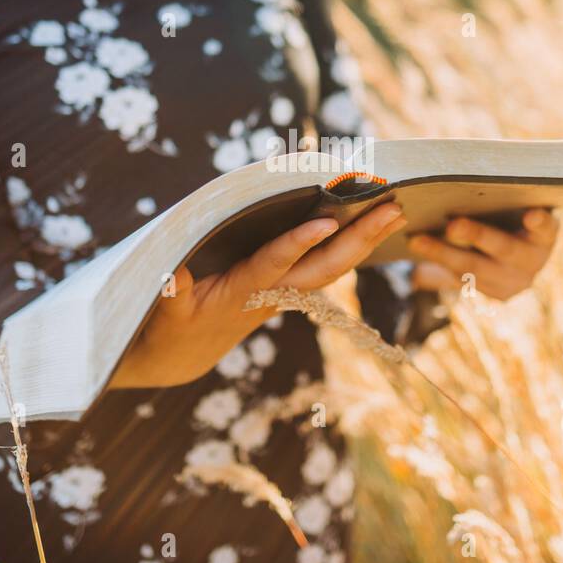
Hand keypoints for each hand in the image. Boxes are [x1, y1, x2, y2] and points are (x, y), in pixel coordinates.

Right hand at [109, 202, 407, 389]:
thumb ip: (170, 294)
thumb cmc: (172, 327)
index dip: (298, 244)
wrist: (186, 353)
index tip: (325, 222)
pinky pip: (326, 264)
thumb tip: (171, 274)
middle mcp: (273, 292)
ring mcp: (285, 291)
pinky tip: (374, 226)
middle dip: (359, 238)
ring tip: (398, 210)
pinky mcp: (288, 286)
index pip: (275, 264)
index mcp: (243, 293)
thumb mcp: (165, 313)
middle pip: (324, 266)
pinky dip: (352, 244)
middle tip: (394, 208)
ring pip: (333, 265)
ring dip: (366, 240)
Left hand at [407, 207, 559, 300]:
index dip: (540, 222)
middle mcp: (533, 262)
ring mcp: (515, 282)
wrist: (513, 258)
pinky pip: (463, 279)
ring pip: (475, 269)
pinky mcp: (496, 295)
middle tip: (452, 226)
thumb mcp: (513, 210)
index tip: (531, 214)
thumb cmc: (510, 218)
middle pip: (504, 249)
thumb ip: (502, 200)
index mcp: (545, 236)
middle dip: (476, 236)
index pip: (547, 228)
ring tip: (418, 241)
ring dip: (443, 254)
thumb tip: (470, 172)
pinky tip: (420, 253)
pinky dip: (440, 263)